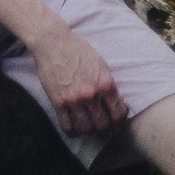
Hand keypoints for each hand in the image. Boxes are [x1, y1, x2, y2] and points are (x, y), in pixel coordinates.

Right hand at [31, 24, 127, 142]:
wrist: (53, 43)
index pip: (118, 113)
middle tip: (103, 127)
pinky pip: (67, 126)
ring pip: (85, 129)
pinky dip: (72, 131)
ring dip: (88, 130)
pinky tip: (74, 128)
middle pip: (102, 125)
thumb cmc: (79, 50)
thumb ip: (109, 85)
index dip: (120, 124)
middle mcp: (91, 94)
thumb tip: (118, 103)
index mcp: (105, 84)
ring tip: (88, 126)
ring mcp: (73, 100)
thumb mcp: (101, 64)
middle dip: (105, 129)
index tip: (118, 126)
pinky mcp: (58, 102)